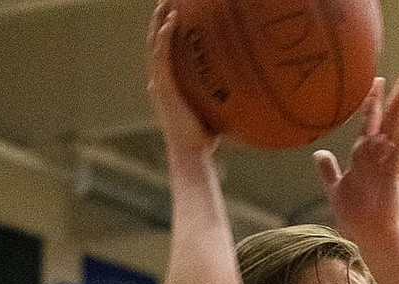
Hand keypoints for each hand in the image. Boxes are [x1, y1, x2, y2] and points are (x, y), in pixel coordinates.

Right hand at [147, 0, 218, 157]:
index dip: (165, 32)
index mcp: (167, 86)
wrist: (191, 154)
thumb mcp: (211, 109)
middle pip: (156, 43)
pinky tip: (172, 21)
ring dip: (160, 21)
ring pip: (155, 44)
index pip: (163, 53)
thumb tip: (243, 87)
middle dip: (160, 19)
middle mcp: (159, 82)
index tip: (174, 14)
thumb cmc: (203, 138)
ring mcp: (159, 84)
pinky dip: (165, 37)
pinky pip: (162, 55)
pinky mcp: (163, 87)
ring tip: (166, 2)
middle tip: (167, 0)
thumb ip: (217, 95)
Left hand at [313, 67, 398, 246]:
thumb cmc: (353, 216)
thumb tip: (319, 154)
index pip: (370, 120)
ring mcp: (388, 159)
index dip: (372, 100)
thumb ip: (328, 170)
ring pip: (398, 124)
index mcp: (364, 154)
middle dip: (398, 92)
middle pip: (390, 115)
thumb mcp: (335, 188)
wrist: (367, 235)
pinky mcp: (395, 170)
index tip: (376, 81)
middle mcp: (378, 153)